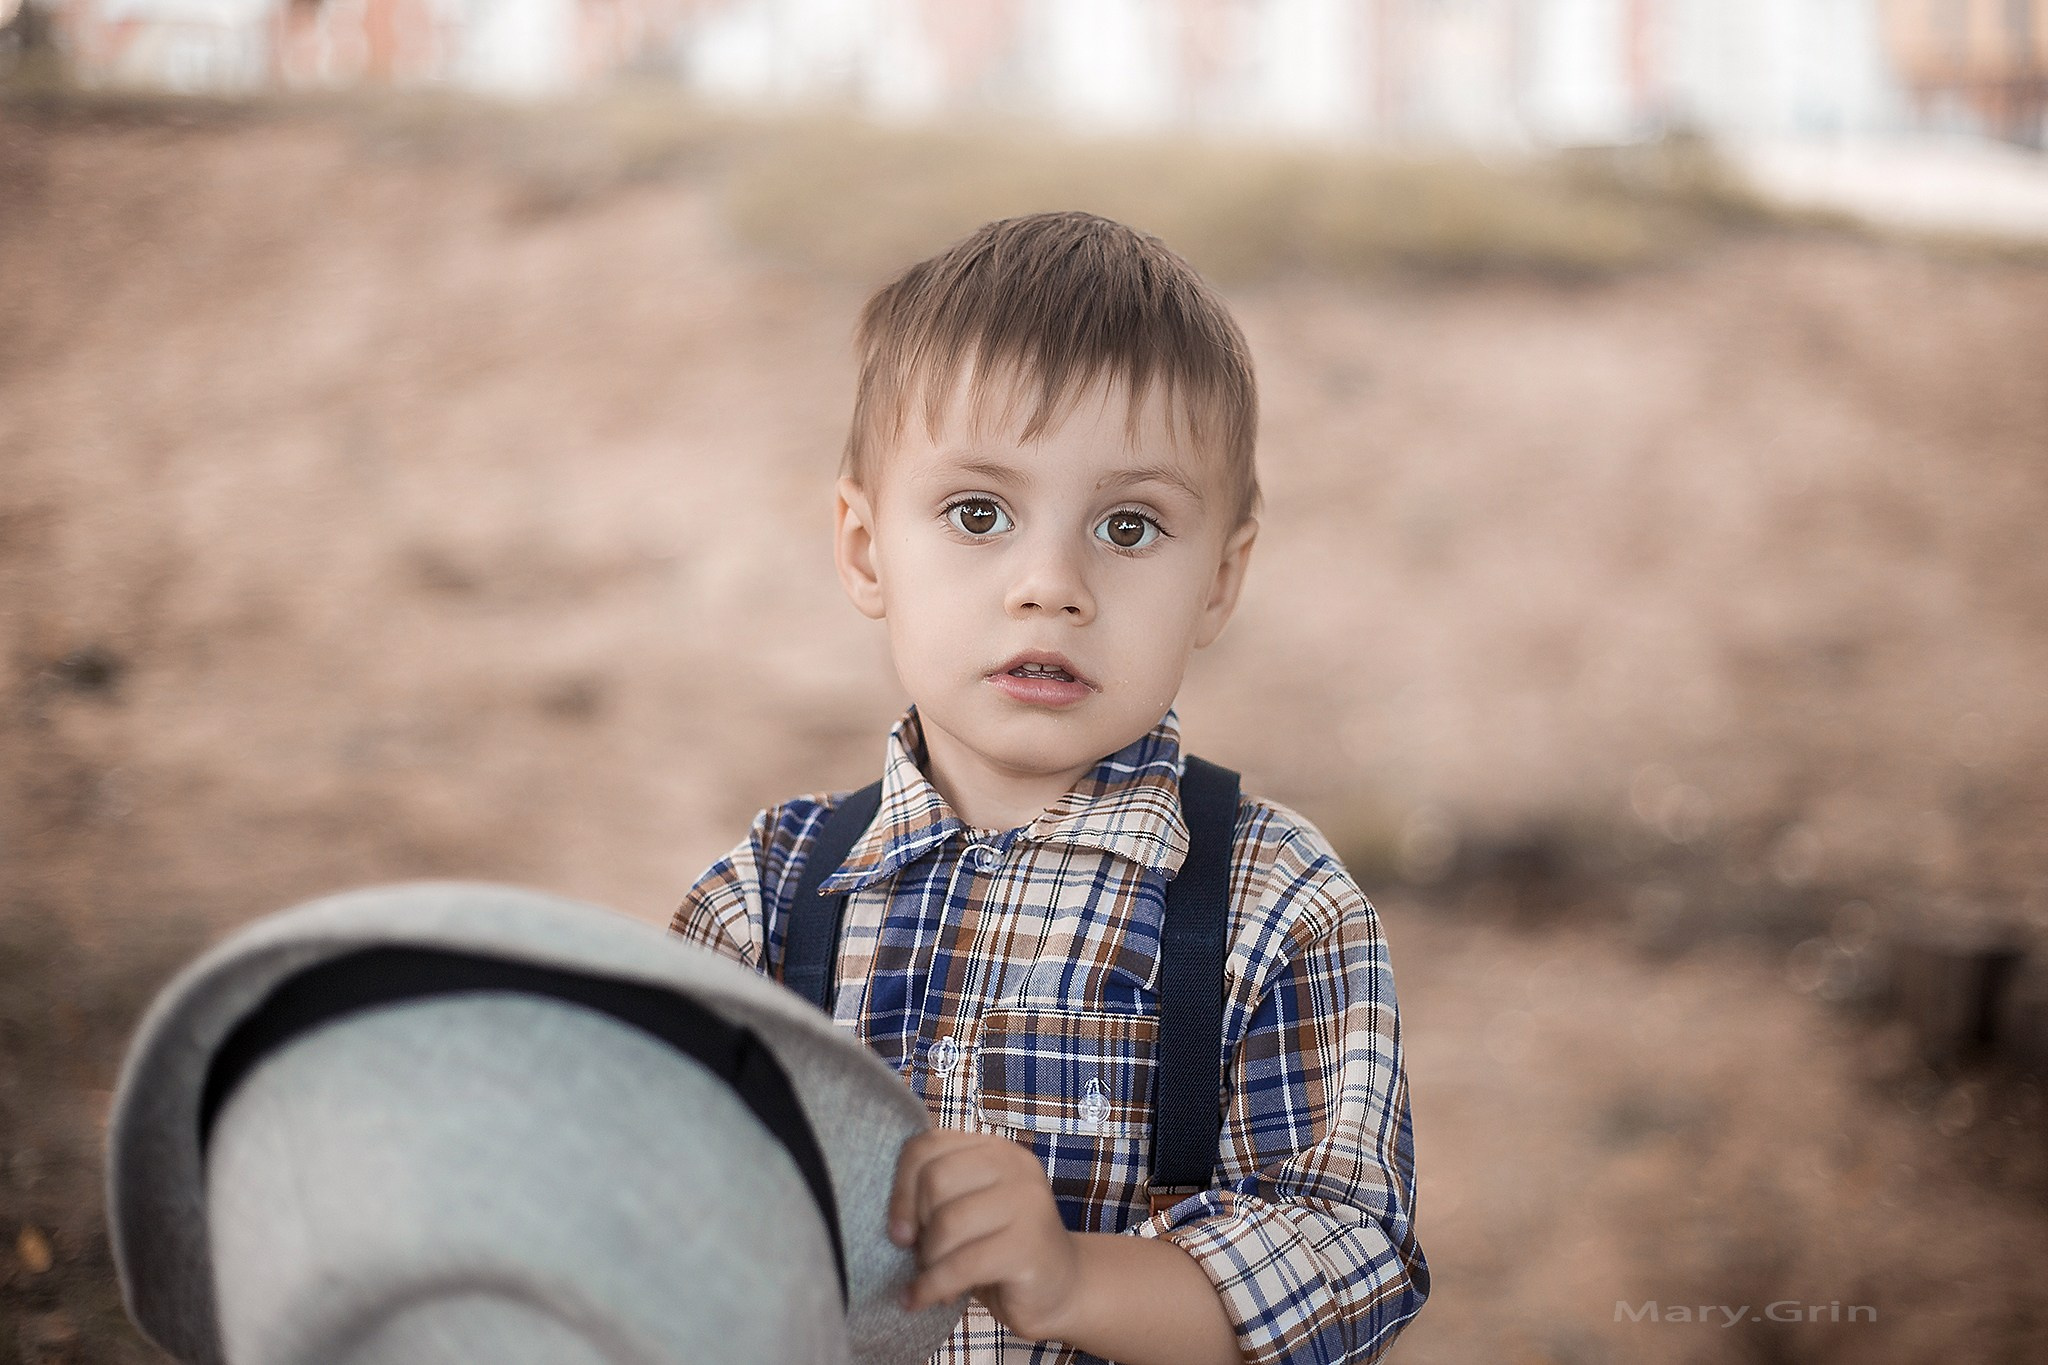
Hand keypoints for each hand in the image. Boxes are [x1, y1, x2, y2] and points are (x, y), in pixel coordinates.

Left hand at [889, 1128, 1083, 1341]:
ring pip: (946, 1224)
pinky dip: (932, 1287)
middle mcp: (1015, 1165)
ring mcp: (1028, 1203)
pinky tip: (923, 1299)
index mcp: (995, 1148)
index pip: (927, 1146)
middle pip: (935, 1180)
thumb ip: (934, 1198)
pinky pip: (962, 1264)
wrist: (1061, 1289)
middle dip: (919, 1227)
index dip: (900, 1189)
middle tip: (923, 1256)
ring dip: (928, 1261)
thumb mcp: (966, 1212)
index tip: (899, 1230)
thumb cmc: (999, 1249)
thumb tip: (895, 1225)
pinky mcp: (1029, 1246)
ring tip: (932, 1279)